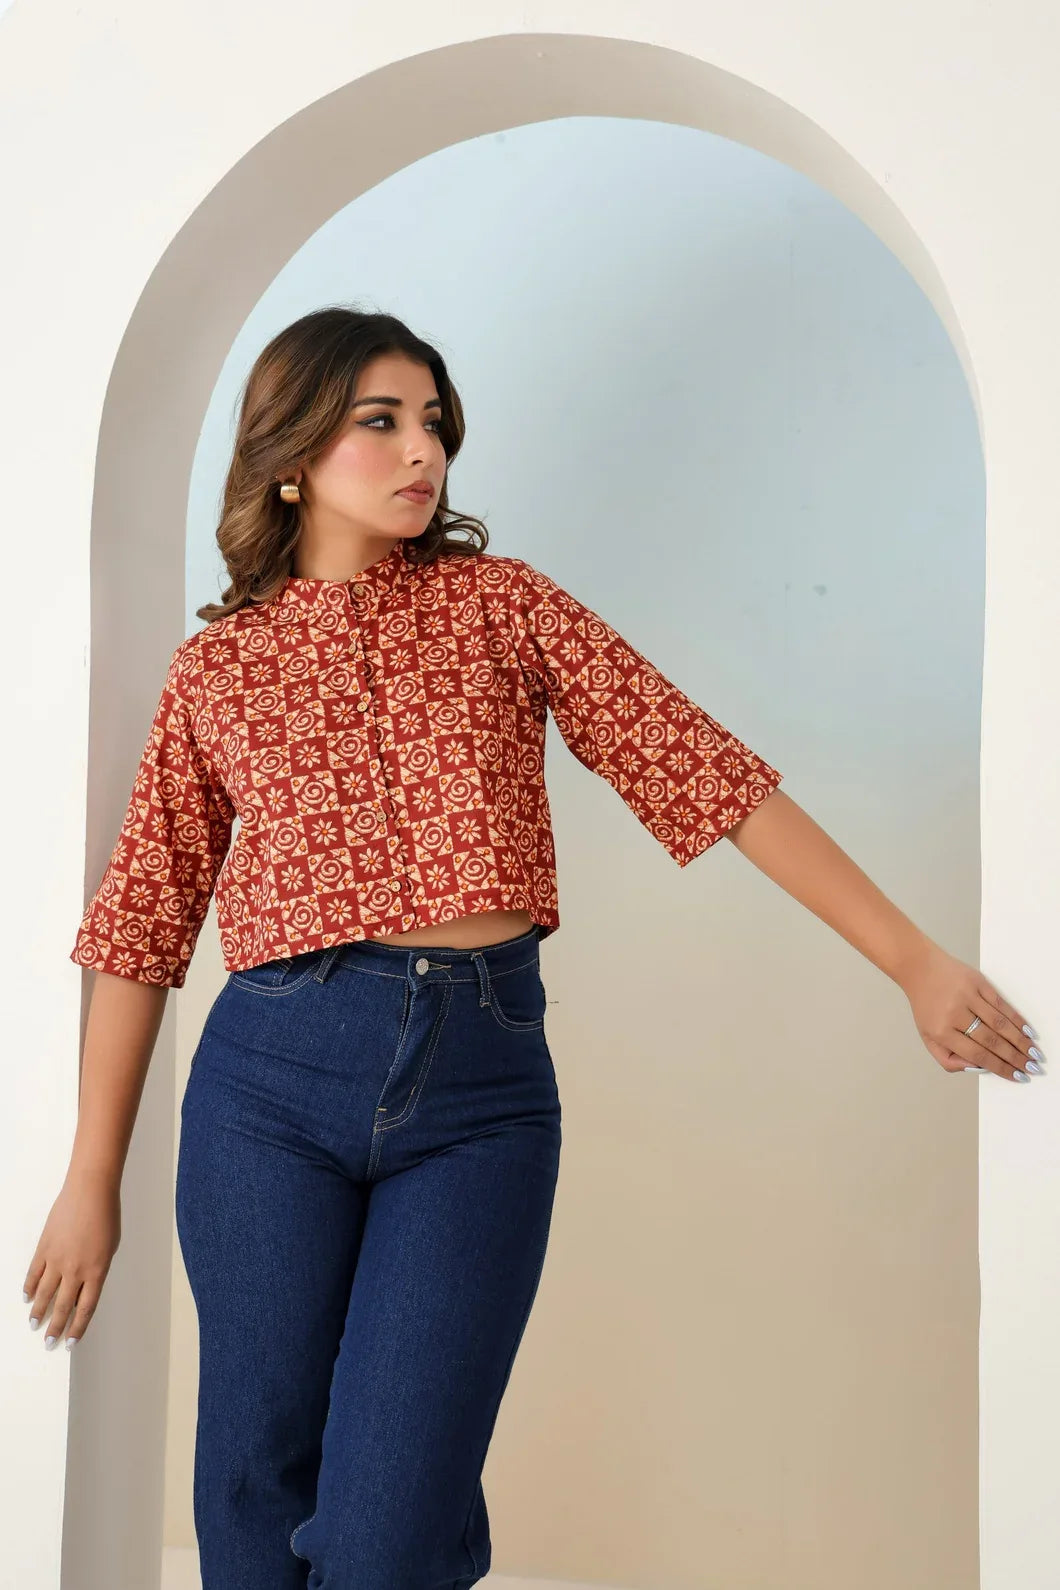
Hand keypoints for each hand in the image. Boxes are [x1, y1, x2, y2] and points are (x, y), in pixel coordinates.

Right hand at [22, 1168, 121, 1349]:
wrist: (90, 1192)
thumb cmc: (107, 1215)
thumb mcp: (110, 1248)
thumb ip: (98, 1268)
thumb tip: (84, 1286)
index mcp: (97, 1271)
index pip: (86, 1308)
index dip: (77, 1327)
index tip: (70, 1342)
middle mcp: (76, 1270)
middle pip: (63, 1306)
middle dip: (56, 1327)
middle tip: (48, 1343)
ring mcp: (57, 1259)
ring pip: (45, 1293)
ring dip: (39, 1311)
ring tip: (33, 1324)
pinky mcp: (45, 1248)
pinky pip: (34, 1273)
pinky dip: (30, 1287)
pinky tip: (27, 1297)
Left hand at [899, 942, 1044, 1082]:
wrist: (919, 968)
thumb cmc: (926, 1005)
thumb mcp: (927, 1037)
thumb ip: (948, 1059)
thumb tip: (977, 1068)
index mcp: (941, 1031)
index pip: (977, 1054)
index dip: (1000, 1067)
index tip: (1017, 1076)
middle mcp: (954, 1014)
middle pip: (992, 1041)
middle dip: (1015, 1057)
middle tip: (1032, 1068)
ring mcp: (967, 996)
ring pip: (999, 1023)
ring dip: (1020, 1040)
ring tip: (1033, 1053)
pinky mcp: (977, 982)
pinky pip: (1001, 1004)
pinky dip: (1016, 1019)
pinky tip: (1027, 1030)